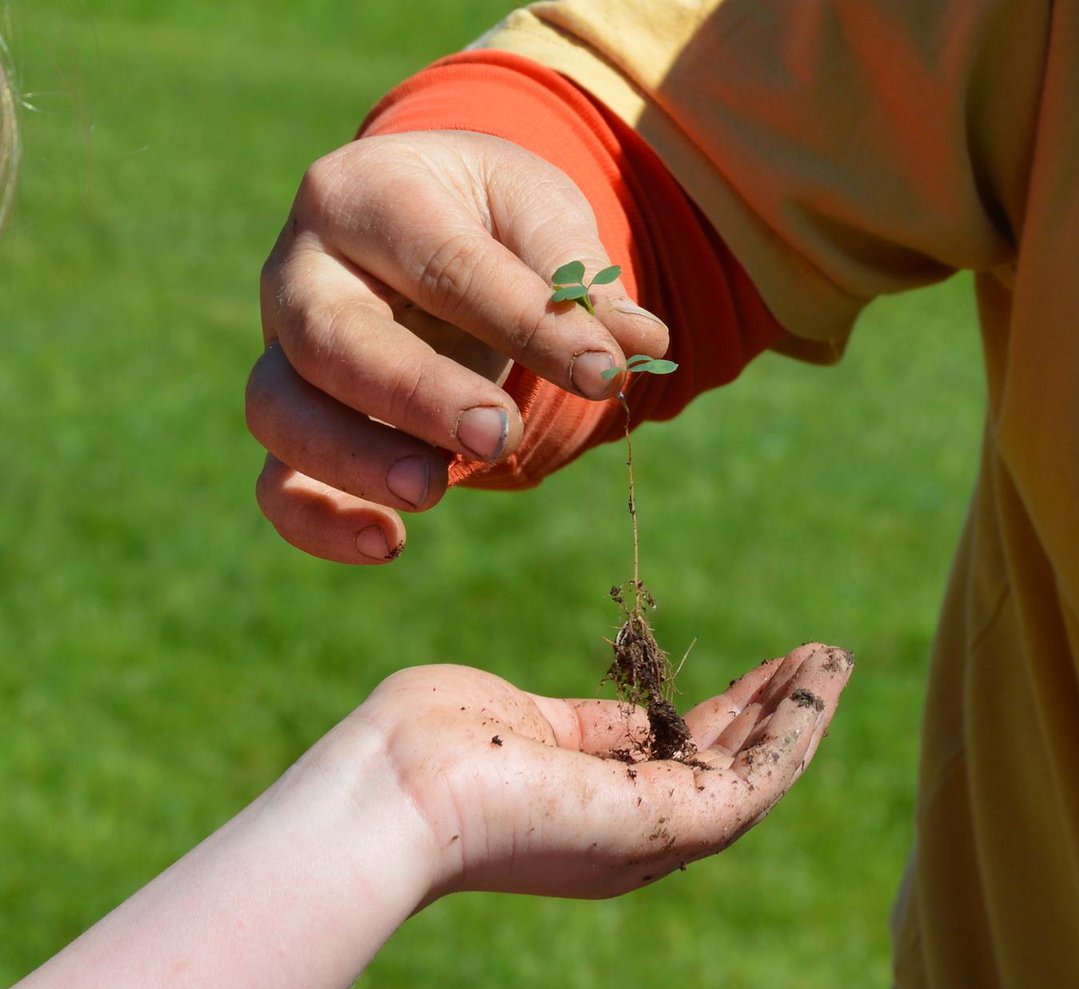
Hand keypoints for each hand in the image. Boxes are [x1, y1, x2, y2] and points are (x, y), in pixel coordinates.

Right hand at [246, 131, 669, 563]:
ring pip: (280, 411)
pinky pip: (275, 481)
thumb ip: (577, 270)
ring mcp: (285, 350)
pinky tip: (388, 544)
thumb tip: (641, 343)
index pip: (443, 264)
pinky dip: (318, 520)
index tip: (604, 373)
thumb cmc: (483, 215)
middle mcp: (304, 271)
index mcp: (367, 193)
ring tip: (435, 490)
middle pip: (330, 338)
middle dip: (416, 395)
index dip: (525, 323)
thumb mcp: (534, 207)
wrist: (422, 226)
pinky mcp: (293, 418)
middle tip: (497, 435)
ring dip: (356, 460)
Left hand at [361, 642, 852, 901]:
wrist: (399, 785)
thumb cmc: (434, 743)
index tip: (761, 675)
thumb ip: (593, 730)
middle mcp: (636, 830)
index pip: (680, 758)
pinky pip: (762, 774)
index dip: (727, 715)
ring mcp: (658, 831)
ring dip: (799, 715)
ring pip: (756, 772)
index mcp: (595, 805)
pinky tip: (819, 681)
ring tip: (834, 661)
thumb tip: (646, 721)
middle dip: (773, 713)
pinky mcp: (677, 822)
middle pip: (728, 767)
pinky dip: (797, 727)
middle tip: (817, 661)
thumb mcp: (531, 724)